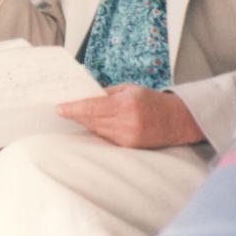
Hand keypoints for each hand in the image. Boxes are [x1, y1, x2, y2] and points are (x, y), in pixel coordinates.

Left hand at [56, 84, 204, 148]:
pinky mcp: (129, 146)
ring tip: (76, 114)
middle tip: (63, 109)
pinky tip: (94, 123)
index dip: (73, 109)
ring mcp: (127, 136)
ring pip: (96, 129)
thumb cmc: (151, 101)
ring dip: (85, 122)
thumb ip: (106, 92)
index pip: (91, 107)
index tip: (59, 108)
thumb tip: (84, 95)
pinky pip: (106, 137)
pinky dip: (98, 129)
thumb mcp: (129, 89)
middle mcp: (126, 122)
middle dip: (75, 115)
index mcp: (125, 104)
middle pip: (91, 120)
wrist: (177, 120)